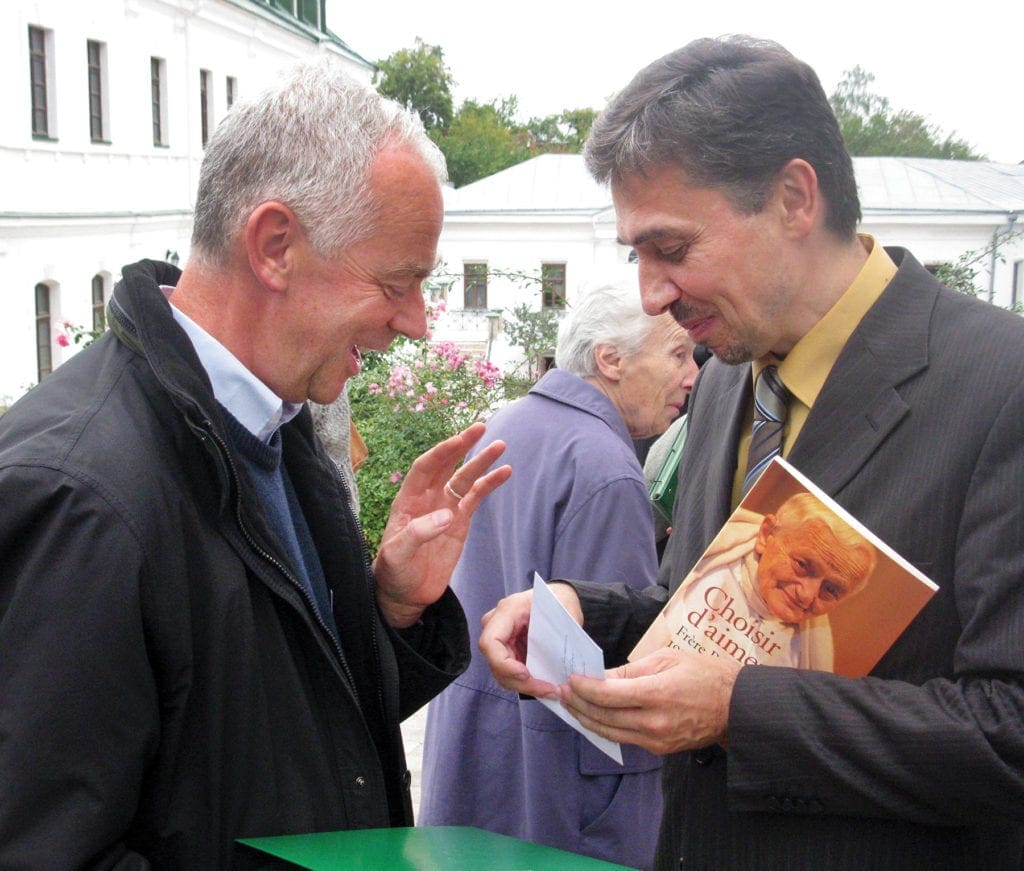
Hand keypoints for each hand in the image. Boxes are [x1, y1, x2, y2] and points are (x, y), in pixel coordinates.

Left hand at [373, 422, 510, 627]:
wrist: (405, 595)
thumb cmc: (393, 573)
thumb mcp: (397, 555)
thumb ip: (418, 534)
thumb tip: (447, 516)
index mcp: (408, 501)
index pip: (425, 468)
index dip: (441, 452)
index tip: (458, 440)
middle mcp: (427, 499)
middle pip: (447, 465)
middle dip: (463, 446)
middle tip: (481, 428)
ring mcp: (446, 509)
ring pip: (465, 478)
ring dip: (481, 462)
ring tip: (500, 446)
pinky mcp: (460, 522)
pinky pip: (476, 498)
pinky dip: (490, 484)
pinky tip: (504, 472)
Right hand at [478, 584, 582, 698]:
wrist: (558, 598)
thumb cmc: (559, 601)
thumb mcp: (562, 613)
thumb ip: (556, 633)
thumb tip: (558, 660)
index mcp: (507, 611)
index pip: (490, 642)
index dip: (504, 664)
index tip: (526, 674)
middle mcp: (497, 626)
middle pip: (496, 663)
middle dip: (521, 681)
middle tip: (549, 690)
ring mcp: (500, 640)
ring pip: (501, 672)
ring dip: (524, 686)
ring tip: (551, 691)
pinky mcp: (507, 651)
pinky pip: (510, 672)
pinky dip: (526, 682)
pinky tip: (545, 686)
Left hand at [560, 647, 740, 754]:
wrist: (736, 706)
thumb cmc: (704, 674)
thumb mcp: (667, 659)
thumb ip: (631, 670)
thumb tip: (601, 676)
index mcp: (656, 694)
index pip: (607, 694)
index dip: (584, 687)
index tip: (569, 679)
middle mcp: (653, 722)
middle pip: (603, 716)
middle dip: (577, 704)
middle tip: (560, 692)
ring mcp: (656, 740)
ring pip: (610, 732)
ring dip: (586, 719)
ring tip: (569, 705)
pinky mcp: (660, 750)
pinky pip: (624, 739)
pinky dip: (605, 727)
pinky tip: (593, 716)